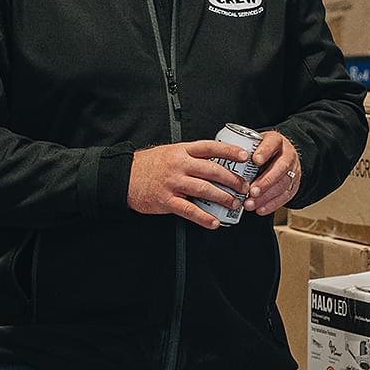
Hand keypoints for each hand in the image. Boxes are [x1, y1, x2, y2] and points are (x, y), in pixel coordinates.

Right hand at [128, 140, 252, 228]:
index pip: (210, 147)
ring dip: (223, 198)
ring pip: (204, 190)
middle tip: (244, 187)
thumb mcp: (170, 152)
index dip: (229, 151)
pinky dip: (204, 217)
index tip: (245, 157)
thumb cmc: (149, 165)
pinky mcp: (166, 200)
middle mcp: (179, 165)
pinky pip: (189, 210)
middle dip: (232, 180)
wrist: (123, 177)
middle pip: (212, 170)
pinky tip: (214, 222)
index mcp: (182, 151)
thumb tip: (216, 160)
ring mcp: (173, 183)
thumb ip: (191, 156)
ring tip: (234, 204)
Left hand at [244, 130, 301, 215]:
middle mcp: (287, 155)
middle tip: (251, 191)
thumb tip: (216, 159)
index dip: (265, 151)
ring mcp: (293, 171)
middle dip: (266, 181)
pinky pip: (285, 196)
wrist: (283, 156)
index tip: (255, 160)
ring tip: (250, 204)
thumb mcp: (254, 143)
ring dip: (266, 196)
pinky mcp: (294, 185)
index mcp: (276, 141)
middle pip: (280, 167)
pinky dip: (272, 204)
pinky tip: (260, 209)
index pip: (273, 143)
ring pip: (283, 184)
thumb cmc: (262, 150)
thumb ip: (241, 150)